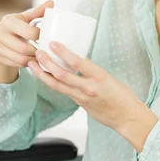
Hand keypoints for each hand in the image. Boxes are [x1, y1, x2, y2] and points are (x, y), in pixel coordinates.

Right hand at [0, 0, 53, 69]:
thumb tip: (51, 3)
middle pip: (23, 48)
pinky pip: (16, 64)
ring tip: (41, 56)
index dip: (40, 37)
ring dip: (33, 59)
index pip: (28, 32)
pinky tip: (33, 60)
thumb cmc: (19, 27)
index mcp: (7, 20)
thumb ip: (38, 12)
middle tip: (45, 50)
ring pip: (20, 58)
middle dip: (36, 51)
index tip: (46, 37)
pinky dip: (27, 64)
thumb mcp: (27, 18)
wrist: (3, 40)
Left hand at [28, 41, 158, 148]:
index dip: (63, 52)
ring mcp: (82, 97)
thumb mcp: (108, 77)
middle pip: (61, 75)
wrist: (127, 117)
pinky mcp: (79, 104)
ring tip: (33, 65)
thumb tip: (75, 62)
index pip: (78, 62)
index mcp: (99, 76)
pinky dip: (51, 82)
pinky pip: (62, 91)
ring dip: (43, 74)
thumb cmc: (122, 96)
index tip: (53, 43)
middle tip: (38, 53)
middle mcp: (89, 87)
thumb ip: (91, 71)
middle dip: (46, 63)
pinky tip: (44, 76)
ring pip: (57, 85)